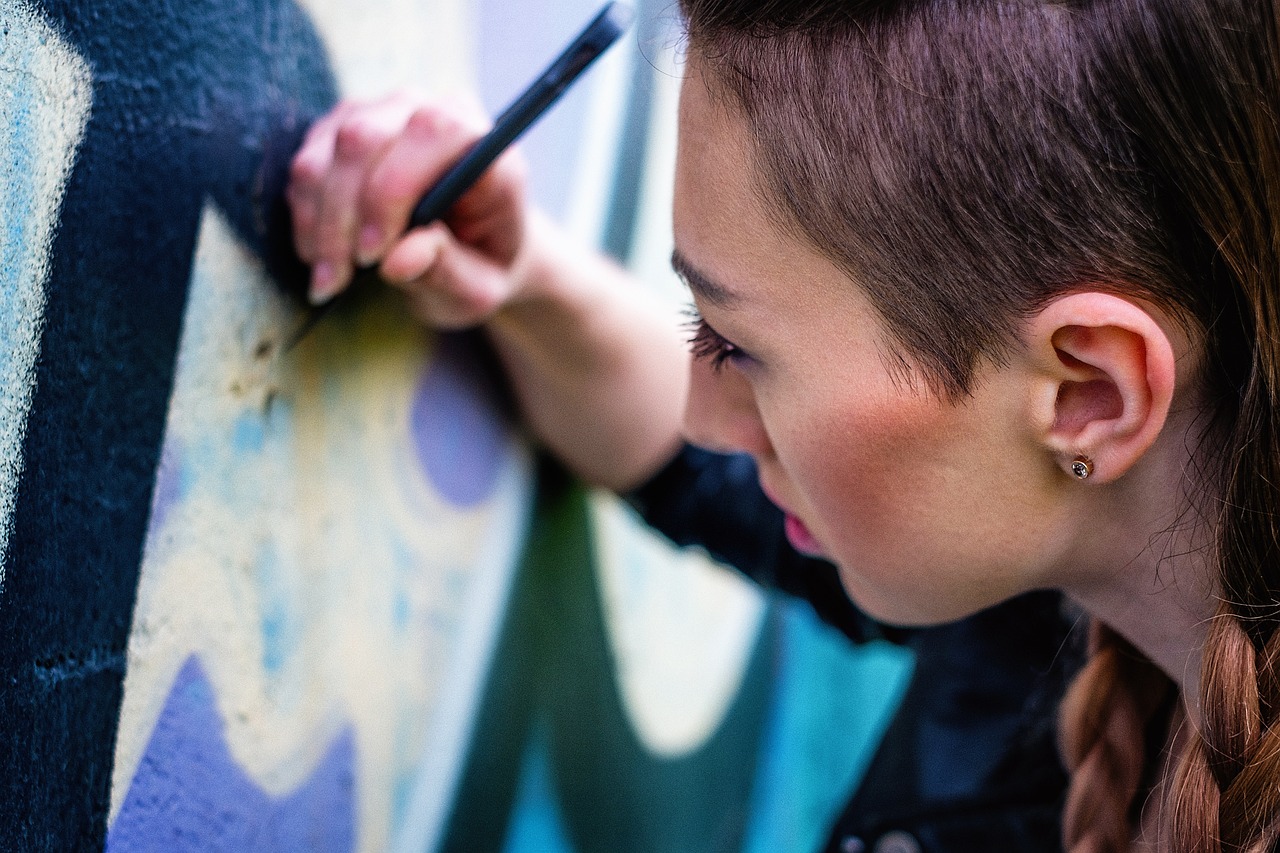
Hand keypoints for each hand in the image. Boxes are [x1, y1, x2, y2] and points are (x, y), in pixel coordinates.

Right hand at [287, 91, 529, 327]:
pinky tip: (322, 258)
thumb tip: (398, 261)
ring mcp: (384, 113)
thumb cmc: (481, 266)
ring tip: (331, 280)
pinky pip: (305, 167)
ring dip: (320, 223)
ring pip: (326, 154)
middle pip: (364, 139)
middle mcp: (433, 113)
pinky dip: (307, 218)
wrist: (470, 250)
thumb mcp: (478, 286)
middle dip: (344, 216)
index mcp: (484, 146)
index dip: (392, 191)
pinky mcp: (343, 128)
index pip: (431, 133)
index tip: (374, 255)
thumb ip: (446, 270)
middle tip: (342, 278)